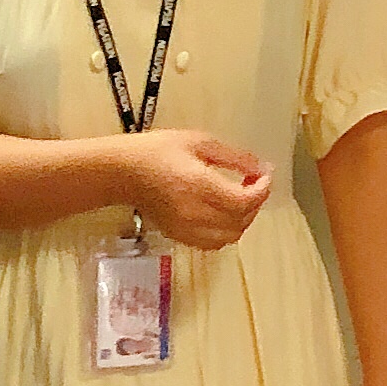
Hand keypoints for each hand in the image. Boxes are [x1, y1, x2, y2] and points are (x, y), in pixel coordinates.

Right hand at [119, 132, 272, 250]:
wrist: (122, 172)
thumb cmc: (157, 151)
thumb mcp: (199, 142)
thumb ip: (234, 157)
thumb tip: (260, 167)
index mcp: (198, 186)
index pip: (244, 201)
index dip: (262, 189)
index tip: (264, 174)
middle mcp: (193, 212)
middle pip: (240, 221)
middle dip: (255, 202)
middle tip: (253, 182)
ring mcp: (184, 228)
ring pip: (229, 237)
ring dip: (242, 219)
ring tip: (239, 198)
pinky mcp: (178, 236)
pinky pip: (213, 243)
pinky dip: (226, 231)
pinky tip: (222, 213)